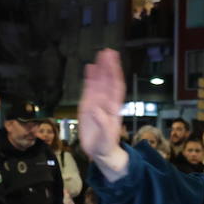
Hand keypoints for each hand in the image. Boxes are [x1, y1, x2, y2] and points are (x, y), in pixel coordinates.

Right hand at [79, 48, 127, 170]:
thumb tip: (97, 111)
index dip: (115, 74)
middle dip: (108, 66)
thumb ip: (102, 125)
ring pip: (99, 82)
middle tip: (108, 51)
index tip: (114, 61)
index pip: (115, 87)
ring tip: (101, 54)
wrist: (100, 152)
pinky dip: (90, 78)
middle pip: (108, 81)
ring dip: (100, 69)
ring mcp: (97, 102)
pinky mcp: (88, 105)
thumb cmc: (106, 146)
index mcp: (113, 108)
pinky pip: (89, 88)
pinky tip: (90, 67)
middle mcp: (106, 102)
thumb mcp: (105, 139)